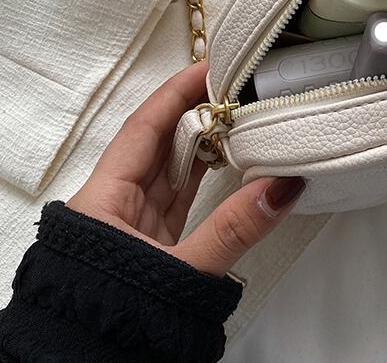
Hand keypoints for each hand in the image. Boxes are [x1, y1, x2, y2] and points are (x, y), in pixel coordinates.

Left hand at [67, 61, 304, 276]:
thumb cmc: (114, 319)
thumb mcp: (179, 270)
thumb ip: (233, 229)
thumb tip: (281, 187)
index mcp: (105, 198)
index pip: (144, 126)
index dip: (177, 92)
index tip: (210, 67)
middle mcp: (116, 204)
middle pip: (160, 143)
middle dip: (198, 115)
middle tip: (237, 90)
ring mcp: (134, 223)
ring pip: (173, 170)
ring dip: (205, 147)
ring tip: (241, 121)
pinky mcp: (151, 242)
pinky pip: (180, 196)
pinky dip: (205, 179)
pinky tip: (230, 165)